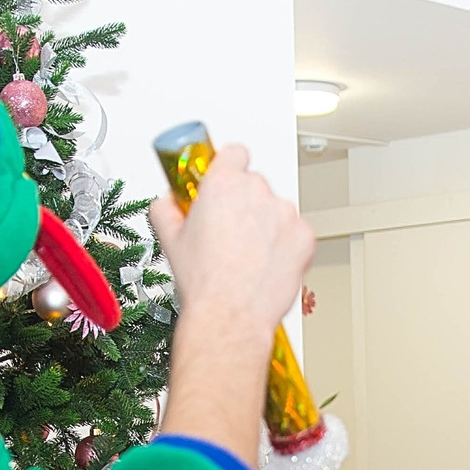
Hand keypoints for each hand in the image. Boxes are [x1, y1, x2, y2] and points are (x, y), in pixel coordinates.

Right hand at [152, 145, 315, 461]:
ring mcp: (285, 213)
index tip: (228, 178)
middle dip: (246, 204)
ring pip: (277, 210)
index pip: (235, 152)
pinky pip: (297, 233)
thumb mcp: (169, 239)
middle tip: (233, 233)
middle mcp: (257, 192)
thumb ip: (165, 208)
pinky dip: (287, 247)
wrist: (231, 316)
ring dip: (268, 226)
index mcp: (223, 183)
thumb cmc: (204, 283)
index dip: (230, 165)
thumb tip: (165, 202)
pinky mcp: (305, 237)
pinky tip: (268, 266)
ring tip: (250, 257)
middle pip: (256, 185)